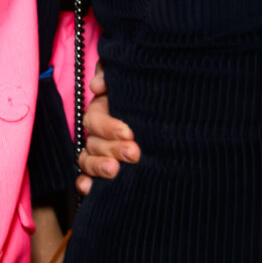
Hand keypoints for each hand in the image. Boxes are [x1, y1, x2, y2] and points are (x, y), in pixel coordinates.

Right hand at [75, 58, 140, 193]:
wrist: (175, 116)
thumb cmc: (149, 94)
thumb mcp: (134, 80)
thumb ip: (111, 74)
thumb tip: (98, 86)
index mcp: (103, 110)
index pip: (96, 119)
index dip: (108, 127)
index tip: (128, 132)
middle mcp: (99, 132)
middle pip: (94, 142)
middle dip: (113, 149)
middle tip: (134, 153)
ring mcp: (101, 151)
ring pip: (88, 160)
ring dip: (98, 166)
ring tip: (114, 171)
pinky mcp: (105, 169)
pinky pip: (87, 177)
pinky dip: (86, 183)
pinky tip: (88, 188)